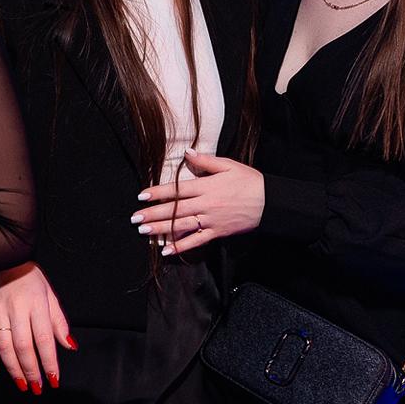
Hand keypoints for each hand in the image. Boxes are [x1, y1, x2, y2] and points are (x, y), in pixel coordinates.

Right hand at [0, 263, 74, 392]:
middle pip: (24, 346)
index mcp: (36, 304)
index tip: (54, 380)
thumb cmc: (30, 279)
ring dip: (13, 369)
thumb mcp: (50, 295)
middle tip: (37, 388)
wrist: (3, 258)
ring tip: (22, 384)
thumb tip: (69, 346)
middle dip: (31, 370)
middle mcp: (16, 309)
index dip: (49, 362)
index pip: (44, 339)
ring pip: (4, 346)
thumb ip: (59, 322)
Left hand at [133, 149, 265, 256]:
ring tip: (143, 231)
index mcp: (206, 186)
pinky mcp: (217, 232)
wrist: (270, 202)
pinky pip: (196, 241)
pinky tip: (167, 251)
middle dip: (152, 213)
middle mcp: (205, 204)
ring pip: (181, 225)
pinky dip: (181, 246)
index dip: (158, 192)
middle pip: (174, 209)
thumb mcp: (228, 165)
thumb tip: (186, 152)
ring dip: (160, 229)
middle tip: (134, 217)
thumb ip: (205, 161)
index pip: (177, 189)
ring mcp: (210, 220)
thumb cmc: (249, 181)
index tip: (142, 195)